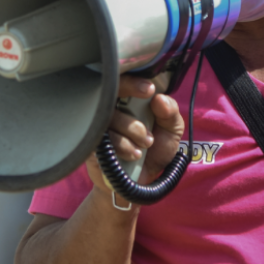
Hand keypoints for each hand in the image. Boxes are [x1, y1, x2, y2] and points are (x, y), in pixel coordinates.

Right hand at [85, 74, 184, 192]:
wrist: (143, 182)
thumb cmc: (155, 151)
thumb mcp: (171, 130)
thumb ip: (170, 112)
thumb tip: (159, 99)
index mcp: (129, 99)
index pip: (123, 81)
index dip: (132, 82)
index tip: (149, 90)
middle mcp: (111, 108)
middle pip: (110, 93)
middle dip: (130, 102)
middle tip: (148, 123)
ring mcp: (99, 125)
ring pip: (109, 117)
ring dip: (132, 131)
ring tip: (146, 144)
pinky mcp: (92, 143)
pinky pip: (103, 138)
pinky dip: (122, 146)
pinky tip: (134, 154)